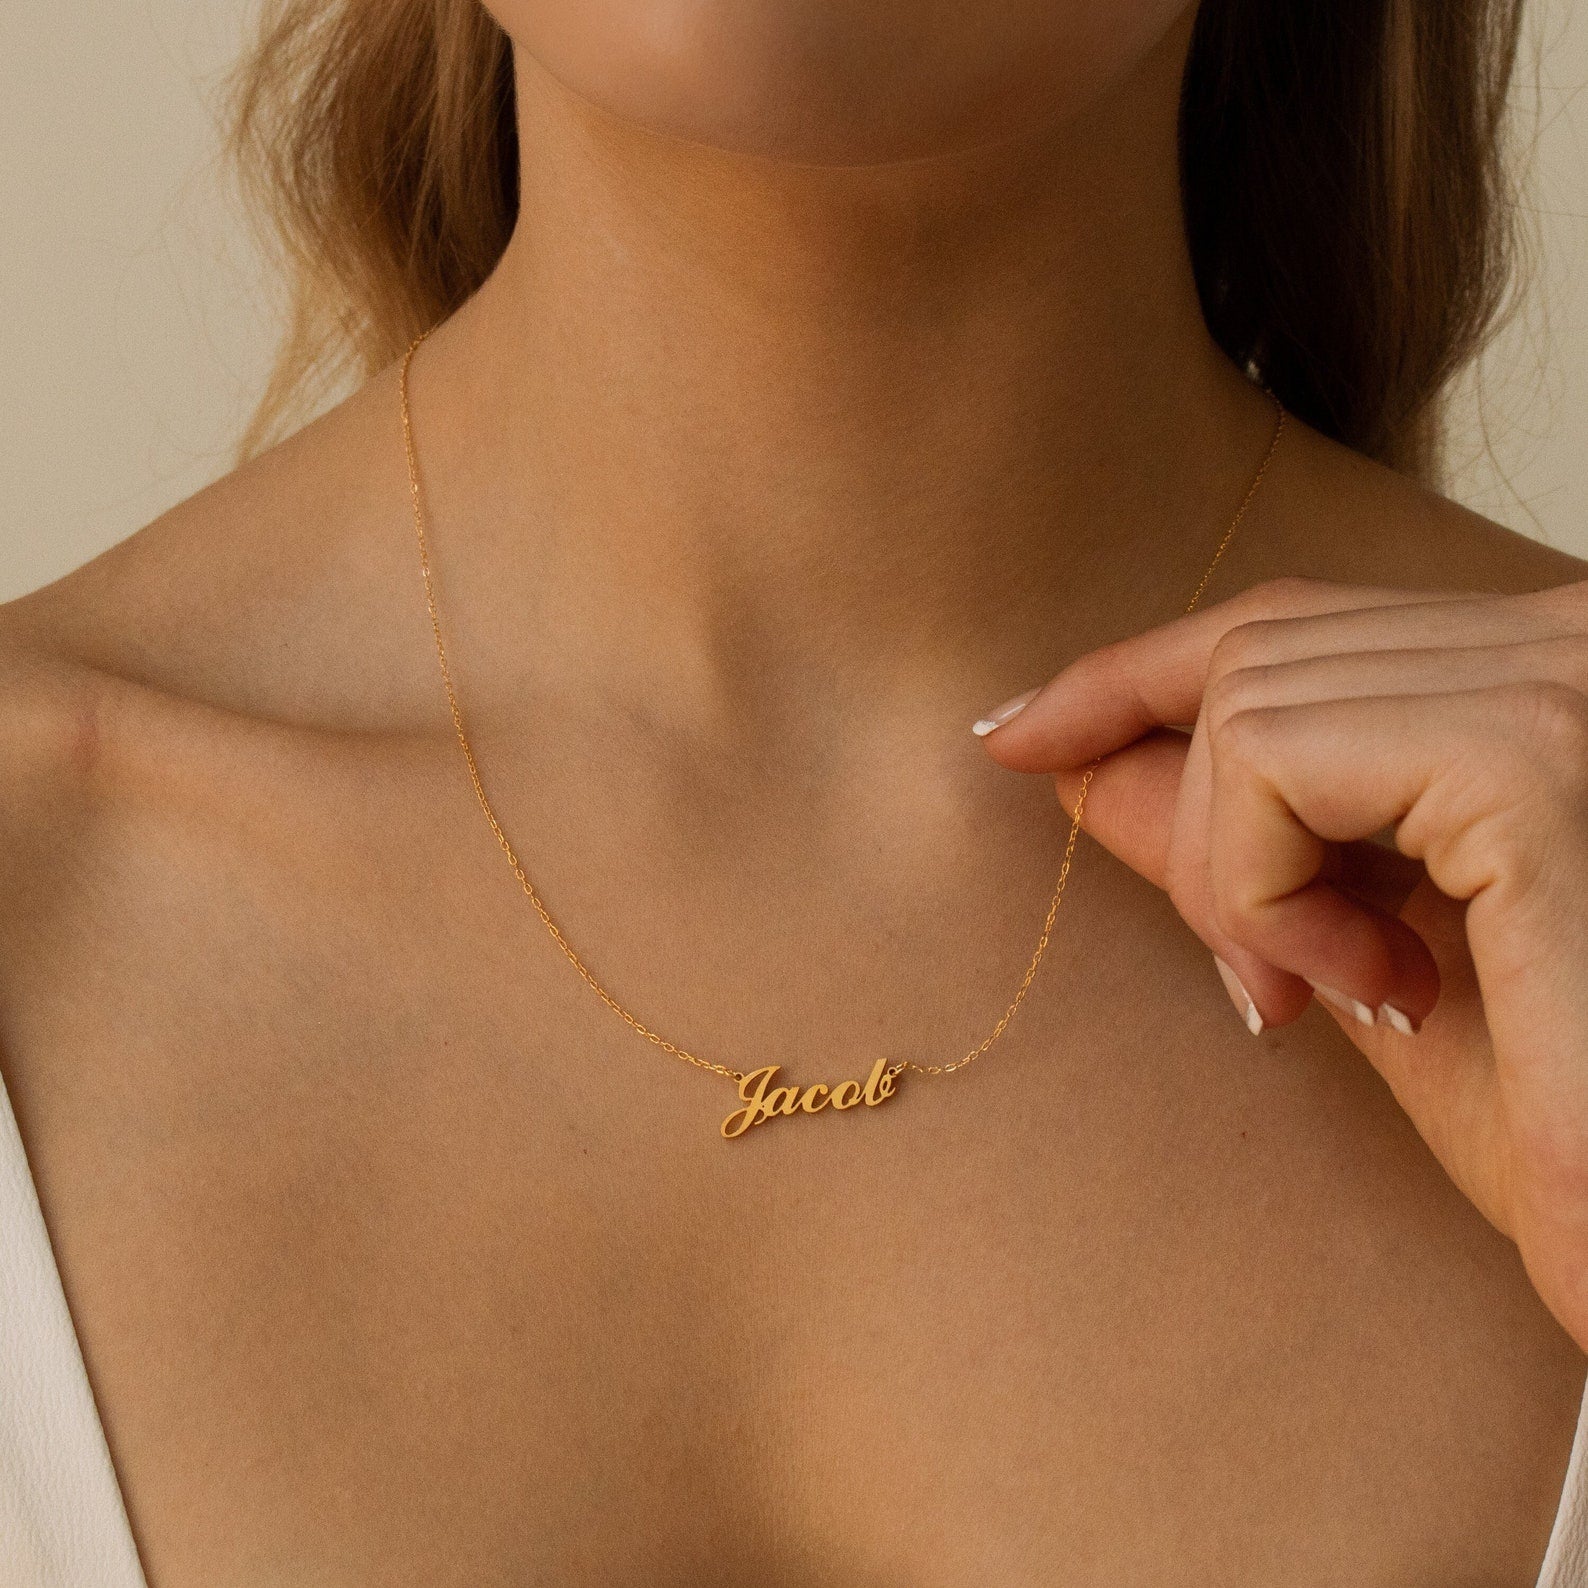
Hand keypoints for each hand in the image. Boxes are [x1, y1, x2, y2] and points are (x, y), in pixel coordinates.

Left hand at [977, 575, 1587, 1350]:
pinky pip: (1278, 765)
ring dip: (1241, 884)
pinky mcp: (1528, 754)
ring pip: (1246, 708)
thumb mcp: (1368, 962)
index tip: (1018, 736)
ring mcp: (1559, 681)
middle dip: (1200, 830)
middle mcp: (1570, 641)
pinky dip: (1268, 892)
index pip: (1293, 626)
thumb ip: (1243, 850)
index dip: (1137, 674)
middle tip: (1266, 987)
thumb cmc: (1571, 1130)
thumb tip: (1086, 773)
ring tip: (1338, 994)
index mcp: (1537, 685)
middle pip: (1256, 653)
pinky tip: (1371, 987)